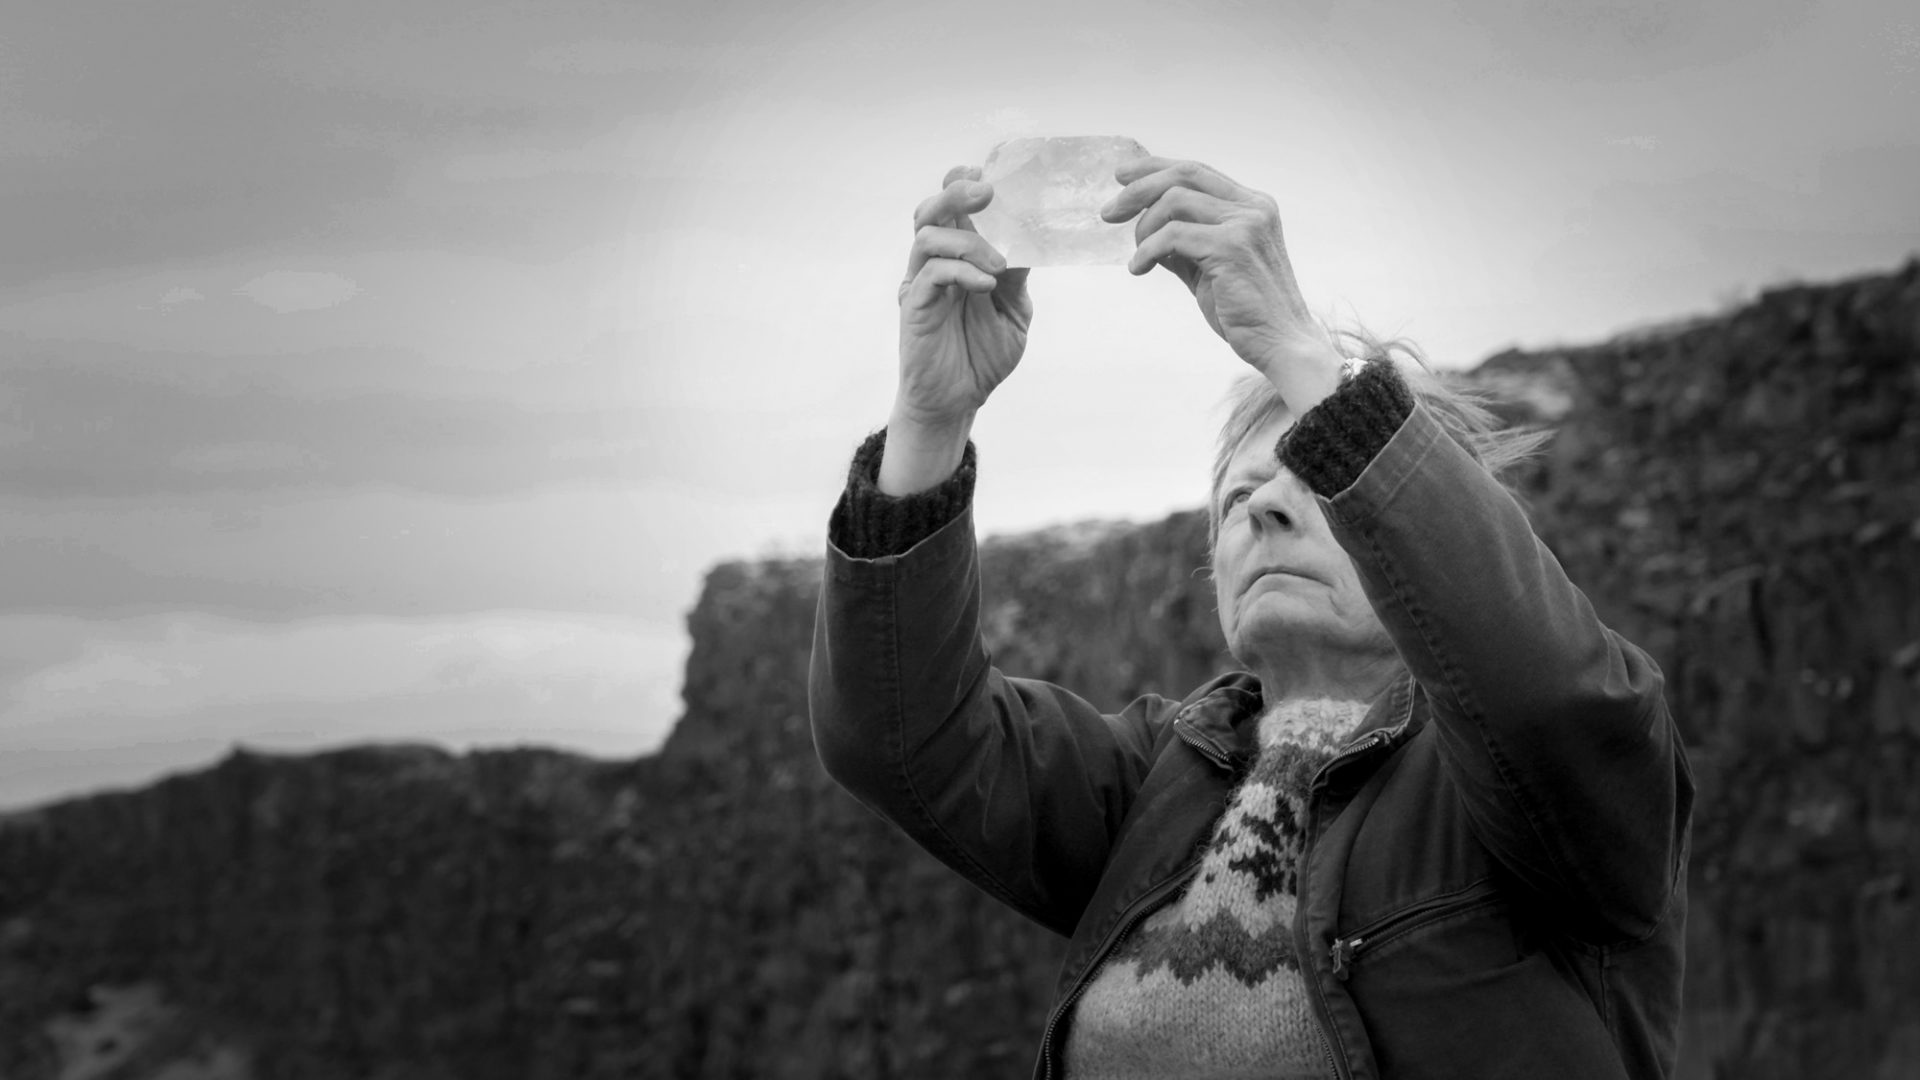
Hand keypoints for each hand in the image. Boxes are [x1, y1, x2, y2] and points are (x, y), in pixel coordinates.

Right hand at [895, 165, 1032, 429]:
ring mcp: (920, 283)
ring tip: (998, 262)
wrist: (958, 401)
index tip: (996, 170)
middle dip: (957, 192)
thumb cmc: (982, 354)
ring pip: (927, 234)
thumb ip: (1019, 275)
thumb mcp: (1014, 310)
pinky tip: (986, 284)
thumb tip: (1034, 237)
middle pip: (931, 209)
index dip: (967, 183)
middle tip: (987, 192)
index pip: (955, 209)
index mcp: (957, 258)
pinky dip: (961, 271)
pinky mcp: (914, 306)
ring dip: (967, 239)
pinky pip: (931, 274)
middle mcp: (933, 263)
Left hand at [1101, 157, 1341, 407]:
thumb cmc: (1247, 311)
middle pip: (1183, 175)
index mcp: (1252, 205)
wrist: (1282, 344)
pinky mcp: (1232, 248)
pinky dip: (1146, 251)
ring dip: (1143, 228)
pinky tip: (1138, 269)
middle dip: (1138, 188)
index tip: (1122, 177)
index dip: (1154, 168)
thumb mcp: (1212, 267)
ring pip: (1174, 201)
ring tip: (1137, 257)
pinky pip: (1172, 236)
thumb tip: (1145, 227)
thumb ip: (1186, 243)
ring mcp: (1245, 225)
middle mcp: (1253, 207)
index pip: (1196, 171)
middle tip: (1108, 212)